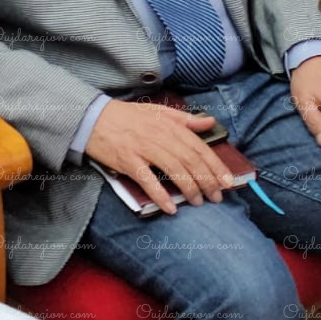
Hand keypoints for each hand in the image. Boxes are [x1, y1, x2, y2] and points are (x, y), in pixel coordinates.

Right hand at [84, 98, 231, 214]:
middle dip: (207, 180)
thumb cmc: (126, 116)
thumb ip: (184, 119)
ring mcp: (143, 148)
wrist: (92, 118)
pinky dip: (160, 194)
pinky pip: (147, 180)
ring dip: (189, 188)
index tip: (228, 181)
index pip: (198, 146)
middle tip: (217, 197)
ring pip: (173, 169)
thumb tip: (209, 122)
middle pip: (189, 159)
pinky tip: (171, 207)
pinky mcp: (127, 161)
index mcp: (169, 124)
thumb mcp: (157, 111)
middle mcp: (159, 135)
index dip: (215, 164)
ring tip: (198, 202)